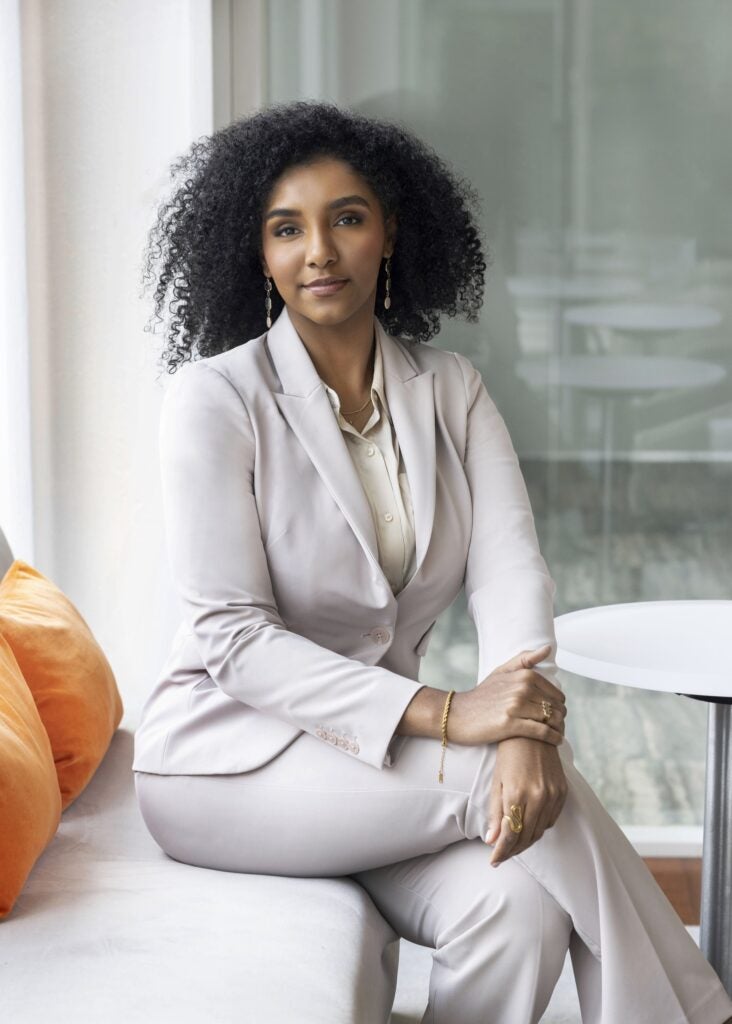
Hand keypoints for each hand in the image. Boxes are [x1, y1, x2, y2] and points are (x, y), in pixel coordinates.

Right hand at [448, 644, 566, 746]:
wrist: (458, 714)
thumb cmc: (482, 695)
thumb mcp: (501, 672)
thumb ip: (525, 659)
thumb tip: (548, 648)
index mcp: (524, 675)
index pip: (556, 694)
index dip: (560, 706)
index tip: (557, 714)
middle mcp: (522, 688)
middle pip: (555, 707)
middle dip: (560, 719)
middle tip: (558, 727)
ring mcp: (516, 706)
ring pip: (551, 719)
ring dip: (559, 729)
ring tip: (557, 734)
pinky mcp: (510, 724)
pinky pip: (542, 731)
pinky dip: (553, 737)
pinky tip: (555, 741)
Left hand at [484, 736, 567, 866]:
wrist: (533, 731)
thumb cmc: (508, 755)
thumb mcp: (497, 782)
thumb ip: (496, 812)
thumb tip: (492, 841)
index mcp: (517, 795)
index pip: (511, 835)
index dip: (502, 851)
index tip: (493, 860)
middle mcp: (538, 798)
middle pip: (526, 837)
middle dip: (513, 850)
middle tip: (501, 855)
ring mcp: (553, 795)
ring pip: (540, 831)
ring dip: (526, 841)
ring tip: (513, 844)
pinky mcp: (563, 792)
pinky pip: (551, 819)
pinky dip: (540, 828)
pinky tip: (529, 827)